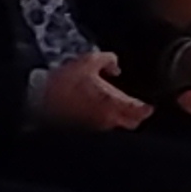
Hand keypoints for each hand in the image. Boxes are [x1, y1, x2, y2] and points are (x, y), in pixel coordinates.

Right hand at [38, 51, 152, 130]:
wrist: (40, 99)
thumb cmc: (65, 82)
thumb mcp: (88, 62)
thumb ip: (108, 61)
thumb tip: (116, 67)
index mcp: (112, 102)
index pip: (139, 111)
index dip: (147, 108)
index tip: (150, 104)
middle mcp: (108, 118)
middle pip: (133, 123)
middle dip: (137, 116)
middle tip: (137, 107)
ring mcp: (97, 127)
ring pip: (119, 127)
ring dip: (122, 119)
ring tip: (119, 107)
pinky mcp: (87, 131)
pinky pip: (104, 128)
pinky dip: (108, 121)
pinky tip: (102, 111)